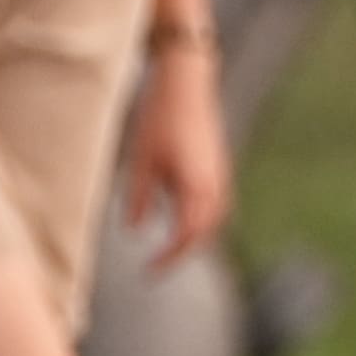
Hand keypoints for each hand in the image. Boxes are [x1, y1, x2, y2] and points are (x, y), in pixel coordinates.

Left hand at [118, 47, 232, 268]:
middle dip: (184, 251)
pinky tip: (184, 214)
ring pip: (215, 218)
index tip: (149, 272)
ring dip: (196, 235)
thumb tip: (134, 229)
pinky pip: (217, 202)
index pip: (186, 236)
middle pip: (205, 232)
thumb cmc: (161, 119)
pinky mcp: (219, 164)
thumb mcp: (141, 160)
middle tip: (159, 263)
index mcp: (196, 187)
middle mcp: (215, 185)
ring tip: (172, 244)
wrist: (187, 83)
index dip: (169, 258)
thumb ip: (139, 198)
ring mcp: (221, 174)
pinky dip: (202, 217)